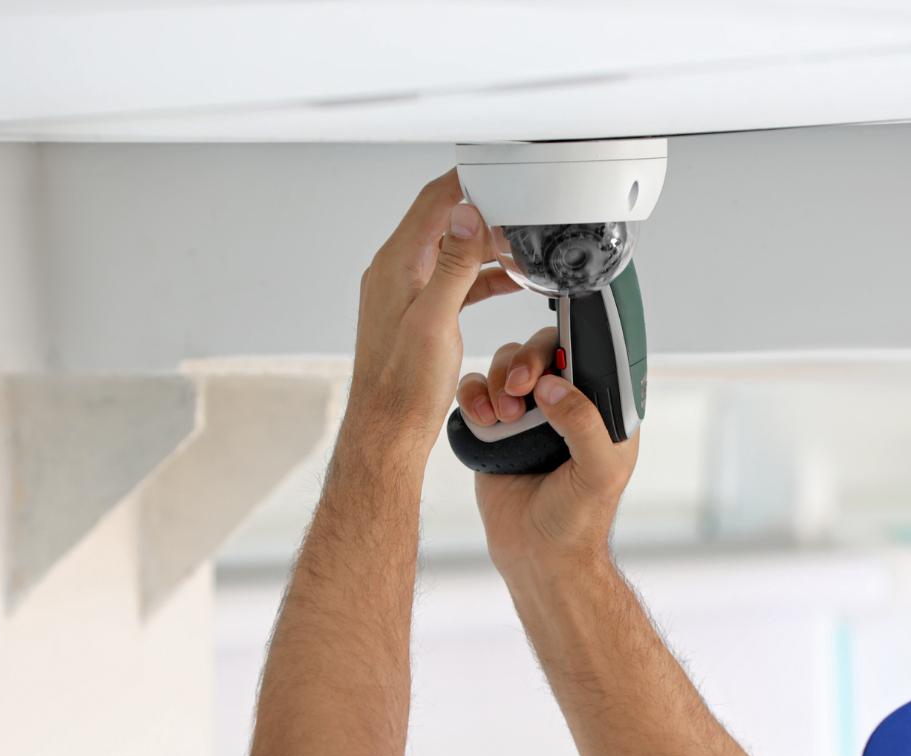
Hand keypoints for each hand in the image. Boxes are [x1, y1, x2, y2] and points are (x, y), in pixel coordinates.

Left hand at [344, 170, 518, 462]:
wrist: (389, 431)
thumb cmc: (403, 387)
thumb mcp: (436, 320)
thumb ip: (453, 264)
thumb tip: (465, 215)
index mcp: (396, 266)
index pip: (433, 202)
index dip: (466, 181)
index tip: (496, 170)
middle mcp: (396, 274)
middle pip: (444, 223)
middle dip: (484, 214)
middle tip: (520, 214)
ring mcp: (405, 294)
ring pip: (451, 253)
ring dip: (485, 247)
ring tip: (521, 248)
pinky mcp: (417, 315)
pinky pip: (453, 282)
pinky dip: (479, 276)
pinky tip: (507, 280)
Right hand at [458, 330, 639, 578]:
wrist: (537, 556)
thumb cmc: (577, 521)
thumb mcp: (598, 473)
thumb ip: (584, 424)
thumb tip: (552, 386)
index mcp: (600, 409)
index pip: (587, 355)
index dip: (567, 347)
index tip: (550, 368)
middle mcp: (564, 405)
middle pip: (542, 350)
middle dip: (525, 361)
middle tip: (518, 387)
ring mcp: (527, 415)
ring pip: (505, 364)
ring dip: (497, 379)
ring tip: (503, 418)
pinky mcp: (493, 429)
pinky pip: (475, 391)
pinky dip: (472, 394)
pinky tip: (483, 420)